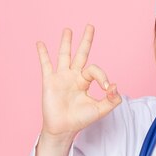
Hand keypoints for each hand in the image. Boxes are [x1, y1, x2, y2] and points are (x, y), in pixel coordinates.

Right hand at [36, 25, 120, 140]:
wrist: (63, 129)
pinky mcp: (49, 81)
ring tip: (68, 29)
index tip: (106, 87)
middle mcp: (73, 76)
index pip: (95, 70)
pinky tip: (40, 43)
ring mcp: (61, 77)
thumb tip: (115, 85)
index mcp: (85, 81)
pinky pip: (45, 65)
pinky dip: (43, 54)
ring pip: (64, 55)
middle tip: (90, 26)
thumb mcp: (100, 110)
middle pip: (81, 54)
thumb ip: (111, 99)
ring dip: (66, 42)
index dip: (102, 75)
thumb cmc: (80, 120)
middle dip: (86, 40)